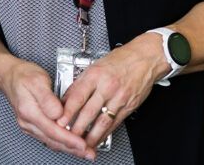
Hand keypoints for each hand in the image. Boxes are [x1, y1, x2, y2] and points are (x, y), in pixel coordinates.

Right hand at [0, 57, 91, 157]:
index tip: (83, 144)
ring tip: (85, 151)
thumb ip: (47, 98)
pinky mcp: (33, 126)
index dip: (69, 139)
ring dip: (69, 148)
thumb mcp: (37, 80)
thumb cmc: (24, 76)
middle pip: (52, 140)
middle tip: (89, 153)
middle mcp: (28, 122)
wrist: (11, 76)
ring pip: (51, 142)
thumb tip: (58, 113)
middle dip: (73, 149)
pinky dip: (62, 142)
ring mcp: (29, 126)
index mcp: (29, 111)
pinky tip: (72, 143)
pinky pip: (49, 138)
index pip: (52, 130)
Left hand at [57, 33, 168, 151]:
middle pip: (88, 112)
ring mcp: (119, 97)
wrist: (144, 58)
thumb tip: (65, 98)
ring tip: (82, 144)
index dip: (67, 112)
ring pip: (102, 121)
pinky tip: (98, 138)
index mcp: (95, 75)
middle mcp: (107, 86)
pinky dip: (105, 133)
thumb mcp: (95, 66)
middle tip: (67, 137)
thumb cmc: (120, 60)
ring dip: (91, 136)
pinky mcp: (129, 106)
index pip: (77, 97)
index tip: (58, 121)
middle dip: (76, 128)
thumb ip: (80, 83)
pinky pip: (115, 123)